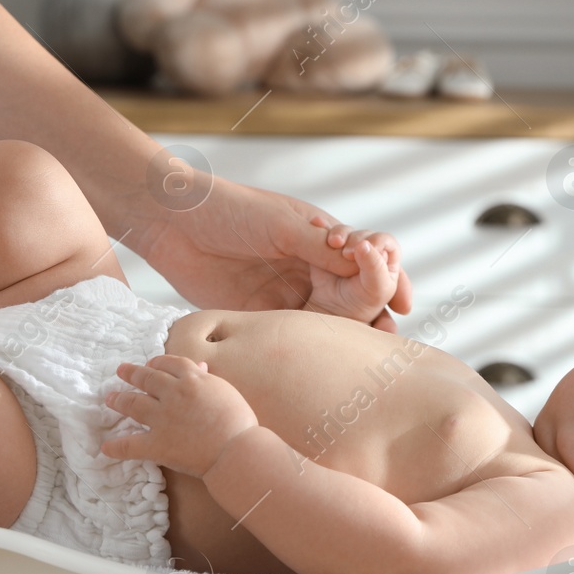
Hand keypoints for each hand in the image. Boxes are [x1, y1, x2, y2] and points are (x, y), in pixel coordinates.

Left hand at [101, 355, 258, 476]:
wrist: (235, 449)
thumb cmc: (239, 421)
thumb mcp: (225, 391)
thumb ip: (208, 379)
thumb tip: (199, 366)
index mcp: (192, 378)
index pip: (169, 363)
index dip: (157, 363)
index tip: (151, 364)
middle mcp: (173, 394)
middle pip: (146, 378)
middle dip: (132, 373)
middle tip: (121, 371)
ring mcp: (162, 418)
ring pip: (133, 404)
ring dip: (119, 400)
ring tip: (110, 398)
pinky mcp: (157, 444)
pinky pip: (131, 444)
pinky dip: (116, 447)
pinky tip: (105, 448)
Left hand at [130, 178, 413, 332]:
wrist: (171, 222)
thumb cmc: (228, 209)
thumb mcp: (279, 224)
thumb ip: (318, 247)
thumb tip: (363, 264)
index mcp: (324, 239)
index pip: (370, 259)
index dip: (389, 277)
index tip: (401, 298)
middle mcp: (313, 269)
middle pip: (358, 295)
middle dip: (378, 312)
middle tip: (389, 332)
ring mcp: (290, 295)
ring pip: (332, 322)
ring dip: (353, 336)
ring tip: (372, 352)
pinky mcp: (264, 318)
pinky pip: (295, 338)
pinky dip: (315, 350)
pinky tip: (328, 364)